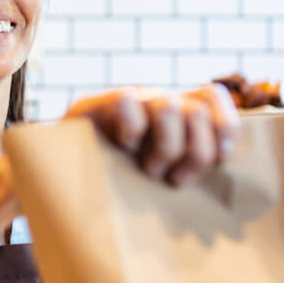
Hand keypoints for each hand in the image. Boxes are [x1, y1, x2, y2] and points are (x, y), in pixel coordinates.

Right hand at [63, 84, 239, 186]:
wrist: (58, 181)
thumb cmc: (123, 186)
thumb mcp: (166, 176)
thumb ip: (193, 163)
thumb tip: (225, 163)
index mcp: (176, 113)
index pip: (213, 96)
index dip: (224, 127)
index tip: (219, 161)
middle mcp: (155, 101)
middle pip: (198, 112)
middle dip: (194, 154)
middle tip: (174, 178)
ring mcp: (126, 102)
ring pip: (169, 107)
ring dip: (165, 147)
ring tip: (149, 169)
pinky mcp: (93, 105)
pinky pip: (127, 103)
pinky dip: (131, 131)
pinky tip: (124, 148)